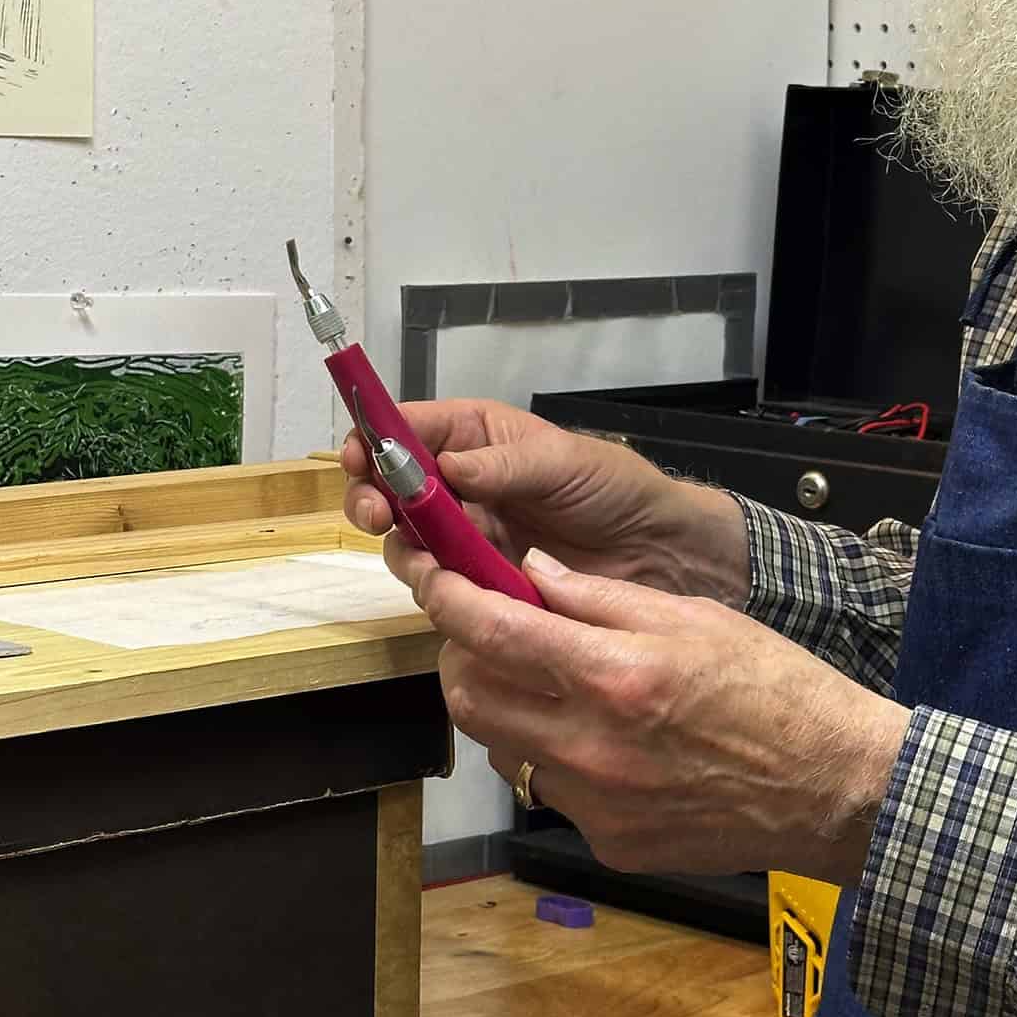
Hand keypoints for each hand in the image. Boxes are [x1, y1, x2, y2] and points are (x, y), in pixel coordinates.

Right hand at [342, 397, 748, 607]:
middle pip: (389, 489)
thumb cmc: (616, 490)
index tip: (358, 459)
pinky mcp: (480, 581)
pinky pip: (440, 584)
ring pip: (407, 540)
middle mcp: (460, 483)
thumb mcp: (564, 462)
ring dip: (402, 547)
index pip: (406, 429)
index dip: (373, 440)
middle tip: (378, 516)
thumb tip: (442, 468)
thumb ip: (501, 467)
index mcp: (475, 436)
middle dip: (372, 499)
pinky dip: (434, 586)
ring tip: (422, 557)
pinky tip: (446, 587)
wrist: (658, 553)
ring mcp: (467, 535)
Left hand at [419, 549, 911, 882]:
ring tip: (557, 689)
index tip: (432, 576)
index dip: (445, 598)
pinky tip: (607, 744)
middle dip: (462, 657)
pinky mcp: (609, 843)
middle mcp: (592, 746)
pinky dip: (559, 759)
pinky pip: (553, 793)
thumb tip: (528, 571)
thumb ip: (601, 598)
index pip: (490, 631)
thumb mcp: (695, 618)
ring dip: (508, 710)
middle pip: (468, 698)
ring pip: (503, 749)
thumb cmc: (780, 692)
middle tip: (488, 633)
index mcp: (614, 674)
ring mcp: (596, 804)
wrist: (836, 788)